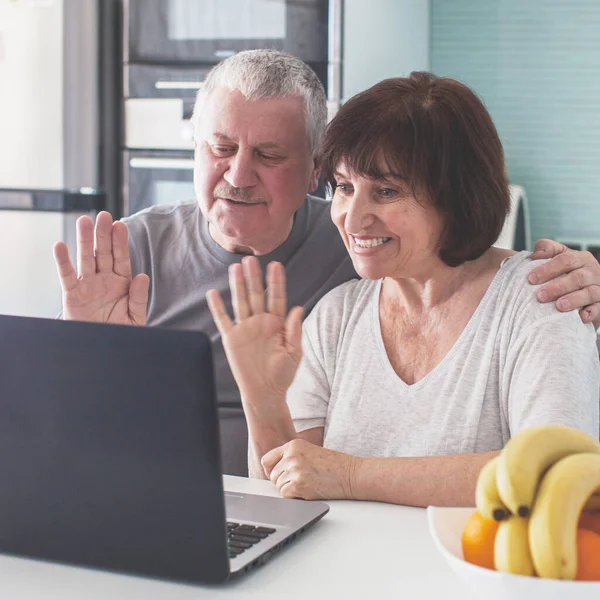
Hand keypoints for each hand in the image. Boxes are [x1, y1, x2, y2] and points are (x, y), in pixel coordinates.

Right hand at [53, 211, 148, 324]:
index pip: (121, 258)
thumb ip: (139, 297)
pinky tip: (60, 245)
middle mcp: (104, 279)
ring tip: (84, 221)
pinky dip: (62, 261)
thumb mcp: (135, 317)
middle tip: (103, 215)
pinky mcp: (72, 294)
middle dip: (103, 234)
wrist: (102, 348)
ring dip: (84, 240)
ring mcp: (88, 284)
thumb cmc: (120, 331)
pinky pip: (67, 275)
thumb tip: (142, 276)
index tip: (120, 225)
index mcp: (122, 282)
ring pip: (86, 258)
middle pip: (103, 252)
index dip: (120, 242)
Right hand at [206, 257, 303, 402]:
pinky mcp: (231, 339)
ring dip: (237, 285)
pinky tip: (213, 293)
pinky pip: (223, 320)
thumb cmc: (283, 374)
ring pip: (240, 302)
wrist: (265, 393)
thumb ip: (294, 330)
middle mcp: (260, 322)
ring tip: (235, 268)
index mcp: (276, 323)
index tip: (276, 265)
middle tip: (251, 259)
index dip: (275, 282)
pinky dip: (217, 307)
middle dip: (254, 278)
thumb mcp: (293, 352)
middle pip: (256, 295)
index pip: (276, 297)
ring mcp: (244, 329)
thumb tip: (299, 308)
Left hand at [261, 439, 356, 499]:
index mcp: (293, 445)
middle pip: (273, 475)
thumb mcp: (310, 452)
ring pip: (279, 486)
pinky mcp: (299, 483)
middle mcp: (292, 455)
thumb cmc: (335, 465)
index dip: (271, 471)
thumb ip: (292, 457)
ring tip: (308, 484)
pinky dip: (295, 497)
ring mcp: (295, 469)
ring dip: (290, 490)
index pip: (267, 460)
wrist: (351, 474)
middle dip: (284, 482)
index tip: (279, 476)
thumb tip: (274, 471)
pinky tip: (309, 491)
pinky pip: (285, 495)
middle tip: (301, 482)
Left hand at [529, 239, 599, 328]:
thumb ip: (547, 250)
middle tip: (540, 296)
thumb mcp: (557, 257)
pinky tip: (580, 317)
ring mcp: (598, 288)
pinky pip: (598, 308)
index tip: (531, 278)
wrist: (582, 289)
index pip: (565, 260)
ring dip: (574, 300)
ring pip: (590, 293)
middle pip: (578, 278)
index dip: (548, 269)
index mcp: (580, 258)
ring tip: (558, 306)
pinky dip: (590, 312)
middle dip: (558, 287)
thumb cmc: (564, 272)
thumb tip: (537, 254)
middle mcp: (591, 271)